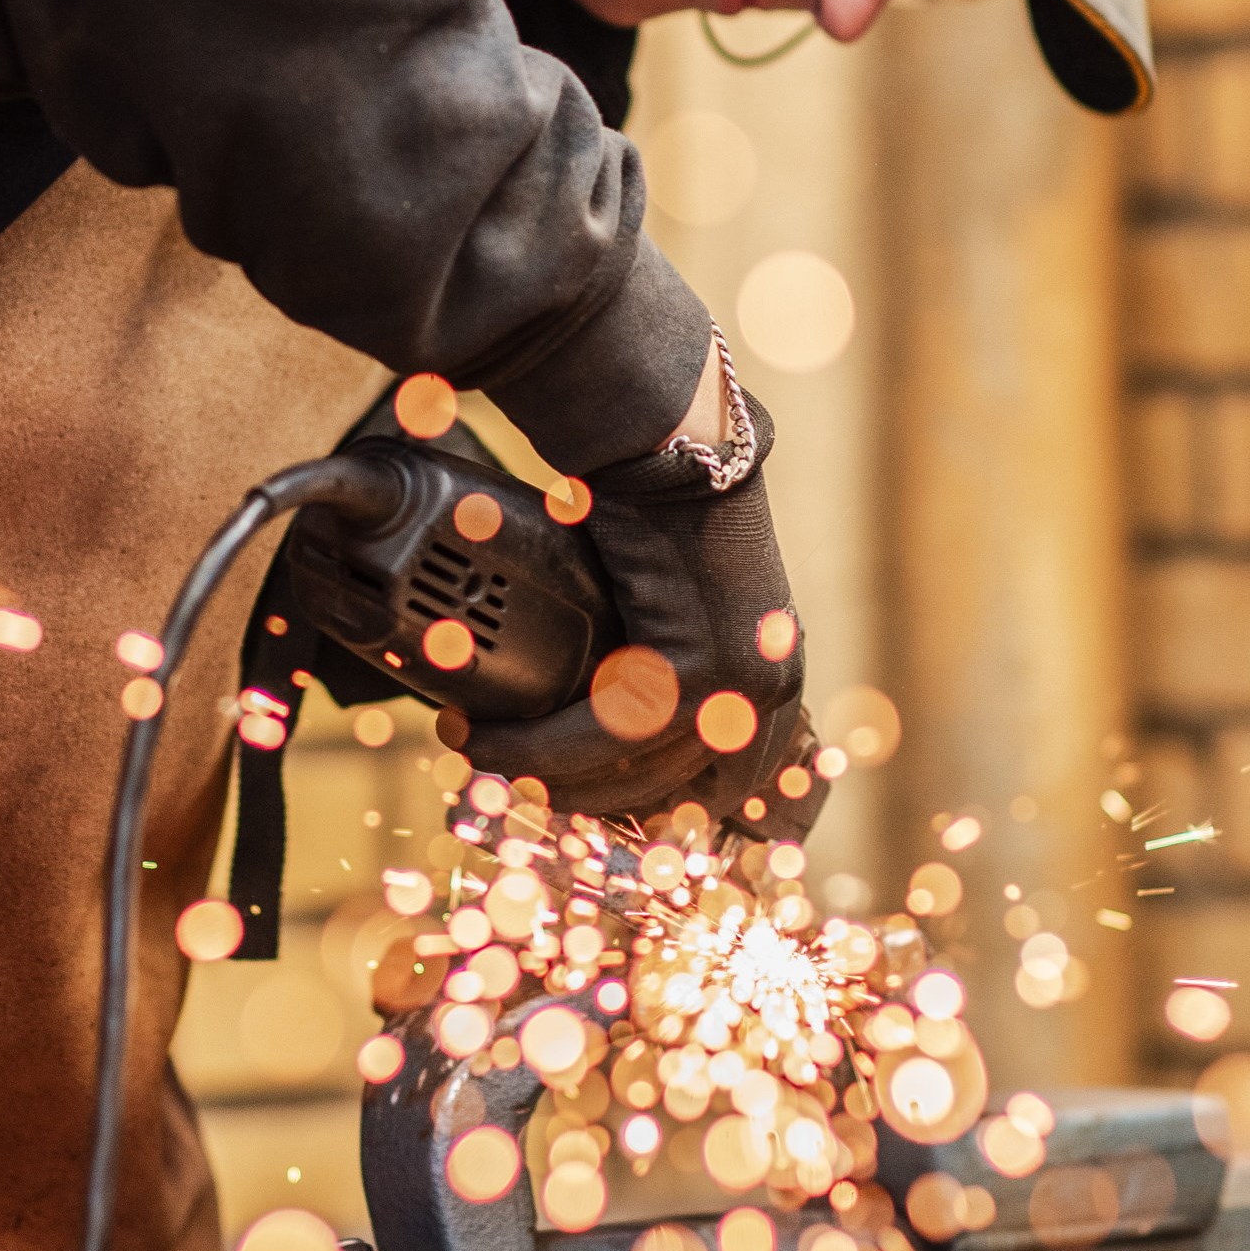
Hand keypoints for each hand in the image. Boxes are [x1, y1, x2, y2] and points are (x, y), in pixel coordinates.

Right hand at [452, 386, 813, 832]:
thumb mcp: (664, 601)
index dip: (634, 806)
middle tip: (510, 786)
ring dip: (545, 777)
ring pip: (632, 776)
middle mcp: (770, 690)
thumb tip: (587, 702)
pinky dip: (536, 747)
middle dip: (582, 803)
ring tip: (478, 757)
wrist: (669, 444)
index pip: (715, 784)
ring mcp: (743, 687)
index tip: (562, 799)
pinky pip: (605, 737)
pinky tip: (487, 740)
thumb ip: (648, 658)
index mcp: (771, 675)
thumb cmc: (655, 508)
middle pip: (673, 795)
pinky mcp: (698, 674)